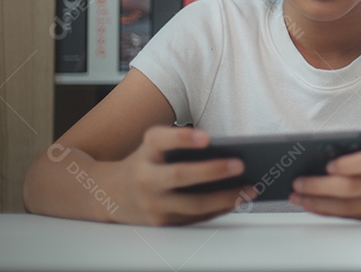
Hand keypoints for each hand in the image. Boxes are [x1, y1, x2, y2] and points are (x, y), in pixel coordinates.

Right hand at [113, 126, 256, 225]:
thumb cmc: (146, 162)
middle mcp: (146, 178)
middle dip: (212, 171)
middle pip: (179, 176)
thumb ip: (180, 141)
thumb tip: (226, 150)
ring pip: (192, 204)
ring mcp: (152, 204)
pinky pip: (194, 217)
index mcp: (147, 151)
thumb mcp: (153, 145)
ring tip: (250, 189)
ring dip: (224, 197)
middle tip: (240, 165)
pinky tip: (237, 201)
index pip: (160, 140)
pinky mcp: (161, 223)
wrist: (111, 194)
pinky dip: (218, 210)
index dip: (183, 137)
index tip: (207, 138)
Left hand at [290, 129, 360, 222]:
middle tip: (298, 181)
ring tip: (297, 194)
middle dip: (320, 187)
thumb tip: (334, 145)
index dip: (349, 165)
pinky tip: (312, 204)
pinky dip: (328, 210)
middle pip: (353, 189)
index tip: (328, 164)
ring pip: (347, 208)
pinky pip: (351, 217)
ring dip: (317, 202)